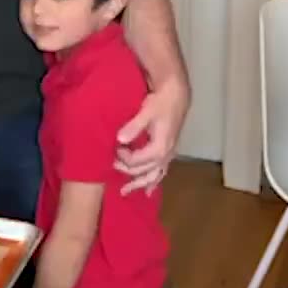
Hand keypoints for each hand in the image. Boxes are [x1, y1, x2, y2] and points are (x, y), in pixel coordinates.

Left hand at [114, 78, 188, 195]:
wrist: (176, 95)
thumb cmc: (161, 102)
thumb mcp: (146, 112)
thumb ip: (133, 127)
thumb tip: (120, 140)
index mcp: (159, 147)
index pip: (136, 161)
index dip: (122, 158)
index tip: (114, 148)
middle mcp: (166, 154)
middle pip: (144, 172)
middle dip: (127, 172)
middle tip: (111, 167)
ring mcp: (168, 154)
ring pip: (154, 176)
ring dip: (140, 184)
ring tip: (126, 192)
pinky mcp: (168, 151)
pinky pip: (162, 171)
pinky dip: (154, 181)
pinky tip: (148, 191)